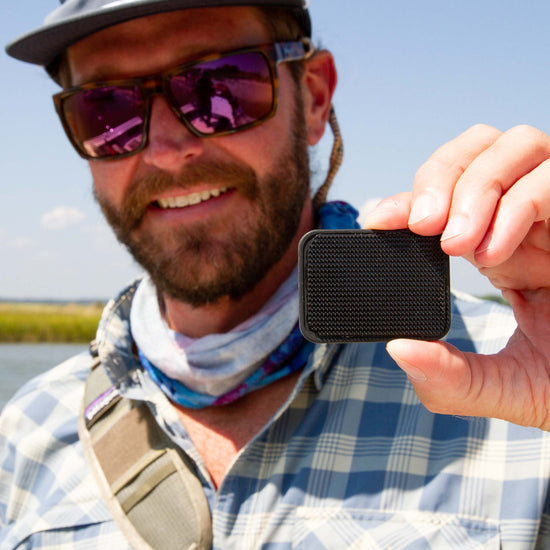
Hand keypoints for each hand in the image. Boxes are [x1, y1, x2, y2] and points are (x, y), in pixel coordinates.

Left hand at [363, 124, 549, 429]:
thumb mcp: (503, 386)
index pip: (444, 197)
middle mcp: (524, 220)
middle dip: (440, 178)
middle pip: (476, 147)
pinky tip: (493, 250)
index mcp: (496, 246)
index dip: (406, 198)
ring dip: (476, 187)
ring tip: (457, 244)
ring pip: (517, 144)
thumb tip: (398, 349)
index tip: (377, 221)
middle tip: (424, 227)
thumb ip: (449, 376)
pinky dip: (518, 204)